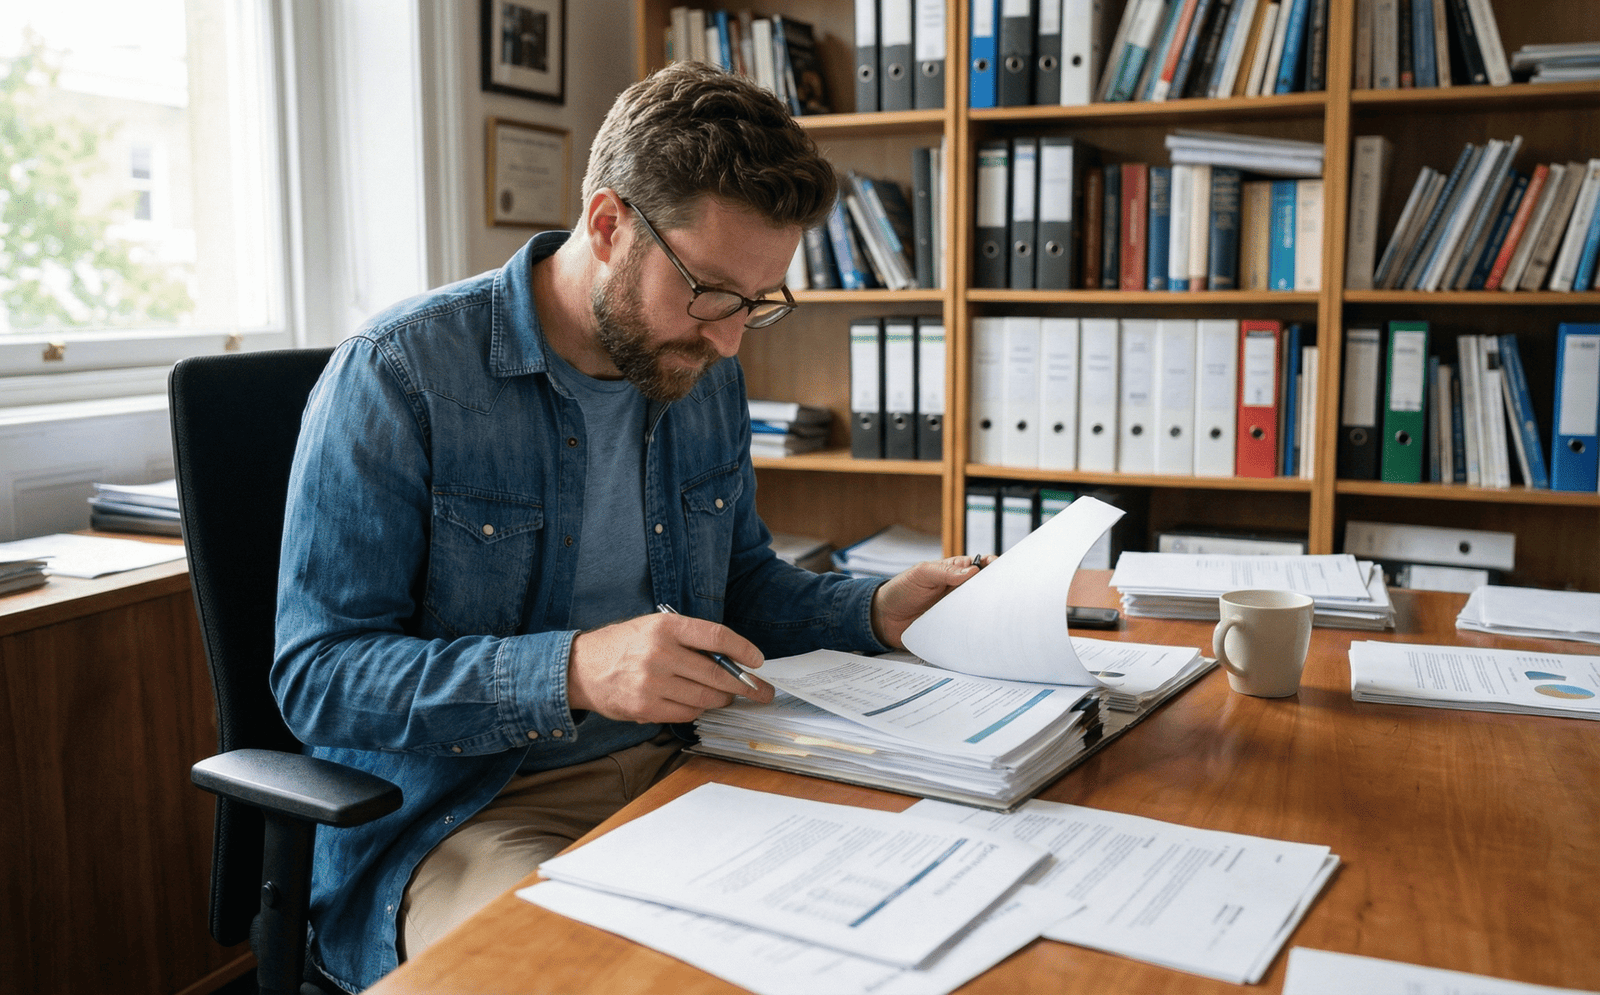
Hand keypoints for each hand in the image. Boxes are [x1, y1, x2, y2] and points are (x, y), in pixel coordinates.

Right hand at [566, 613, 772, 723]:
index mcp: (665, 627)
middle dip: (745, 685)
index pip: (716, 636)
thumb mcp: (654, 627)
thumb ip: (689, 640)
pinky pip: (687, 714)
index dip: (743, 649)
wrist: (581, 668)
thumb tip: (731, 661)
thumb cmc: (624, 645)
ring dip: (722, 699)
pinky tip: (696, 703)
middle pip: (717, 673)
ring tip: (725, 696)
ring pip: (705, 698)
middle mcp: (660, 653)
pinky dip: (698, 710)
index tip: (758, 660)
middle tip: (761, 691)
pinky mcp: (645, 708)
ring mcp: (652, 683)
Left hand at [870, 554, 988, 649]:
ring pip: (980, 610)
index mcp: (955, 572)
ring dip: (988, 612)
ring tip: (997, 614)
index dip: (992, 565)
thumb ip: (945, 571)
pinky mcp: (953, 627)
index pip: (980, 565)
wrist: (883, 618)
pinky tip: (983, 631)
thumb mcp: (921, 574)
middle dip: (997, 590)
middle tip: (1004, 594)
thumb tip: (973, 570)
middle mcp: (959, 590)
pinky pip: (968, 628)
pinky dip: (976, 630)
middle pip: (985, 589)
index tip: (999, 568)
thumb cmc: (901, 590)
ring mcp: (957, 609)